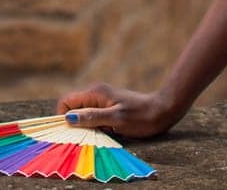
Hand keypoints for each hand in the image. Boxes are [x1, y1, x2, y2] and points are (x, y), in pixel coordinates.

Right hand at [55, 81, 181, 139]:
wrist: (162, 111)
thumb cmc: (140, 116)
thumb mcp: (115, 119)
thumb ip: (91, 117)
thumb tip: (68, 118)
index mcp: (95, 93)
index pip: (66, 101)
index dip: (64, 117)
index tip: (74, 131)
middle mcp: (96, 93)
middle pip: (72, 107)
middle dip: (76, 123)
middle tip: (92, 132)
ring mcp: (102, 99)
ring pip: (82, 113)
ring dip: (87, 125)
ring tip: (104, 131)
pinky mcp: (109, 106)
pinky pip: (93, 116)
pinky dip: (96, 125)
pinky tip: (109, 130)